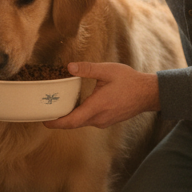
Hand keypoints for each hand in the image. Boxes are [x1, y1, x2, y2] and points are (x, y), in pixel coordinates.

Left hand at [43, 62, 159, 129]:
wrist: (147, 94)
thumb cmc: (129, 81)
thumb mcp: (107, 71)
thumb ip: (87, 69)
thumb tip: (69, 67)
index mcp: (97, 107)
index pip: (72, 121)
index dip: (56, 123)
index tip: (44, 121)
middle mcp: (99, 118)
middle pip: (74, 123)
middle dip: (59, 120)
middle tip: (46, 112)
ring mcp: (104, 122)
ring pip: (82, 122)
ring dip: (70, 117)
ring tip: (59, 106)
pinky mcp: (108, 120)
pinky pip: (90, 120)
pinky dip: (80, 115)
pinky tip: (77, 105)